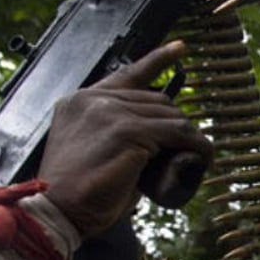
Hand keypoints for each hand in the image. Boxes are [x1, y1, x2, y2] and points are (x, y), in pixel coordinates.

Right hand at [38, 42, 212, 237]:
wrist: (57, 211)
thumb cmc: (79, 192)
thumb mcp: (96, 151)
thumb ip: (121, 134)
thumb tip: (160, 137)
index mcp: (81, 101)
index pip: (127, 73)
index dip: (158, 60)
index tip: (180, 48)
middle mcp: (92, 100)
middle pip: (157, 100)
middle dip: (176, 125)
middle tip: (187, 150)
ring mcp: (108, 113)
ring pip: (170, 116)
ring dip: (189, 138)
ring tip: (197, 158)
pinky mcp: (126, 131)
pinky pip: (176, 133)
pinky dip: (195, 146)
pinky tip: (202, 158)